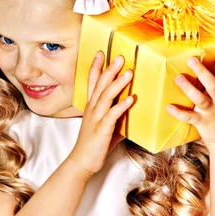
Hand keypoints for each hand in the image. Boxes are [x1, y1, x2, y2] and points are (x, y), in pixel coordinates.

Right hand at [69, 51, 132, 176]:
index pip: (92, 82)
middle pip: (100, 85)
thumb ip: (119, 117)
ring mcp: (96, 118)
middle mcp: (92, 109)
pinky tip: (131, 99)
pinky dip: (121, 106)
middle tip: (119, 57)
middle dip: (109, 69)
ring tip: (128, 73)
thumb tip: (132, 112)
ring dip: (117, 84)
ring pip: (106, 96)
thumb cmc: (95, 145)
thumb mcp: (108, 127)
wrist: (82, 162)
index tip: (101, 53)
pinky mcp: (101, 130)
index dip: (95, 67)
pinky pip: (112, 115)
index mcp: (92, 106)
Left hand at [166, 55, 214, 148]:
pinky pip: (189, 117)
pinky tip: (169, 107)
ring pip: (199, 98)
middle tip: (191, 60)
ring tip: (178, 78)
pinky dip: (179, 113)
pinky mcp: (201, 122)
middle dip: (202, 72)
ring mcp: (210, 111)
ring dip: (188, 88)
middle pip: (212, 84)